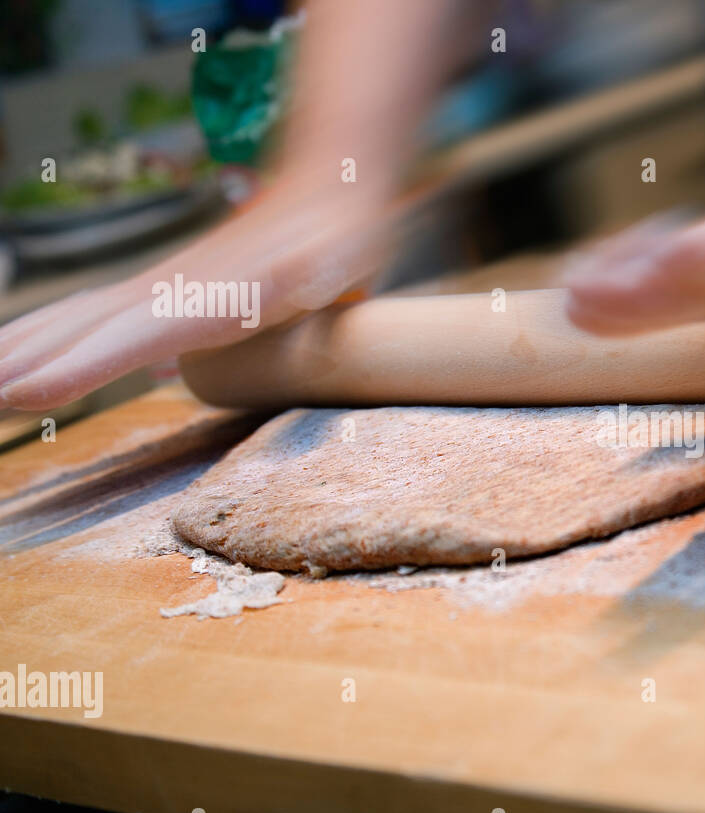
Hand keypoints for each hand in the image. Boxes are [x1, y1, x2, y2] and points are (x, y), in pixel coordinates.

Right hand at [0, 179, 391, 409]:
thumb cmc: (333, 235)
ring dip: (27, 348)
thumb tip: (299, 280)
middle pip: (84, 329)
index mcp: (209, 297)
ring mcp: (160, 288)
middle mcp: (169, 292)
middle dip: (29, 362)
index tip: (27, 393)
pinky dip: (53, 335)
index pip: (131, 335)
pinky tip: (28, 355)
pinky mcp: (166, 292)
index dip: (81, 367)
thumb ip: (311, 271)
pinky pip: (96, 317)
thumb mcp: (329, 260)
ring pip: (78, 321)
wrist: (326, 188)